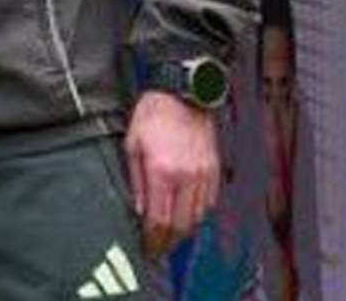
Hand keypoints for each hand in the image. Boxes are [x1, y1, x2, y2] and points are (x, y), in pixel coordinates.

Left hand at [125, 90, 220, 255]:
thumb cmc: (153, 115)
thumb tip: (139, 209)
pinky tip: (186, 215)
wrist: (182, 95)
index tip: (147, 248)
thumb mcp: (131, 145)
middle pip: (181, 225)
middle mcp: (186, 177)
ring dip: (183, 231)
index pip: (159, 219)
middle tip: (157, 248)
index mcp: (162, 171)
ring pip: (197, 217)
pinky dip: (197, 214)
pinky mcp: (214, 171)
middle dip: (168, 242)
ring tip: (169, 235)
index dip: (153, 239)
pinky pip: (208, 203)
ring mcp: (203, 175)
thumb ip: (135, 180)